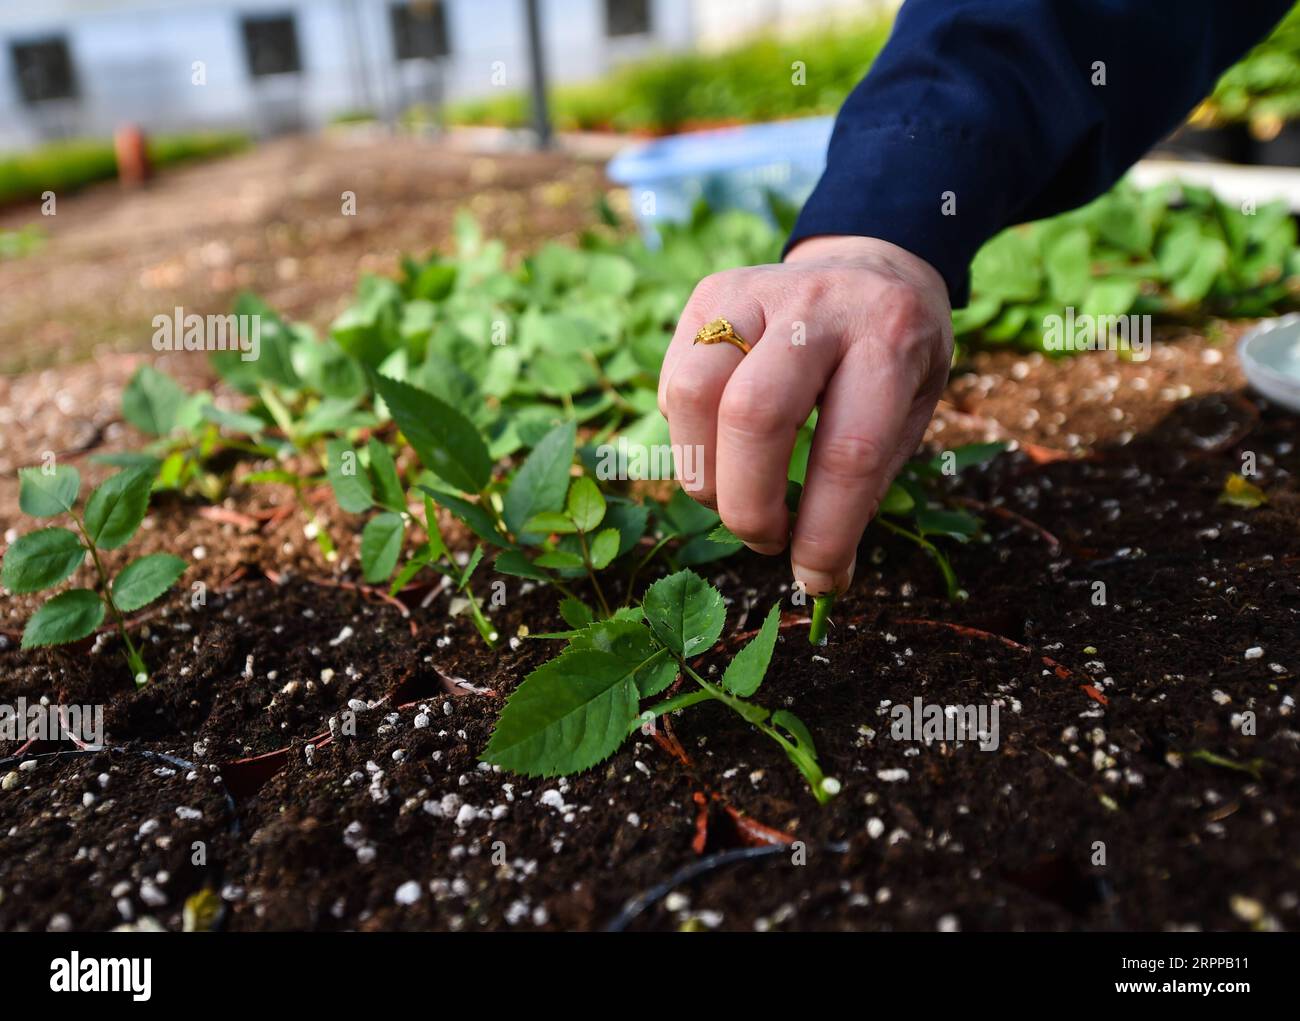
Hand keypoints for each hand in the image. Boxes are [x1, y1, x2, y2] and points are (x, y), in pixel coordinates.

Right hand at [658, 235, 952, 595]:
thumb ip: (868, 479)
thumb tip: (818, 569)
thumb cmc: (896, 355)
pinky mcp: (708, 293)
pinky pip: (675, 380)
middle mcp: (818, 306)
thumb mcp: (913, 410)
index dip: (825, 532)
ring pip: (695, 394)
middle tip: (766, 540)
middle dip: (749, 506)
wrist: (874, 263)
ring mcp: (756, 291)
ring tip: (734, 498)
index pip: (848, 452)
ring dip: (705, 474)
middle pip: (754, 417)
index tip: (817, 578)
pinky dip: (688, 435)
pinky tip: (721, 444)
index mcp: (889, 338)